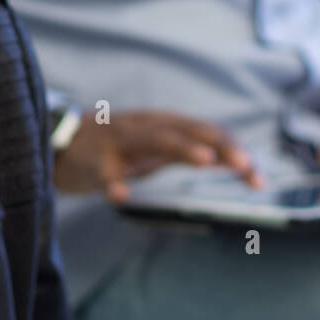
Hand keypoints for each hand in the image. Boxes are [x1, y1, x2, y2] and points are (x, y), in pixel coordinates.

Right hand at [53, 110, 265, 202]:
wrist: (62, 144)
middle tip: (246, 164)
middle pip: (187, 130)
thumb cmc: (116, 147)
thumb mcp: (155, 146)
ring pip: (153, 139)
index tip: (256, 174)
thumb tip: (232, 158)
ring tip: (205, 159)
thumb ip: (189, 150)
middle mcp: (145, 127)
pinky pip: (104, 172)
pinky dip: (113, 181)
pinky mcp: (94, 162)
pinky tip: (120, 194)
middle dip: (218, 145)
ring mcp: (119, 142)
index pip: (205, 131)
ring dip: (181, 147)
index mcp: (162, 125)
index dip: (233, 149)